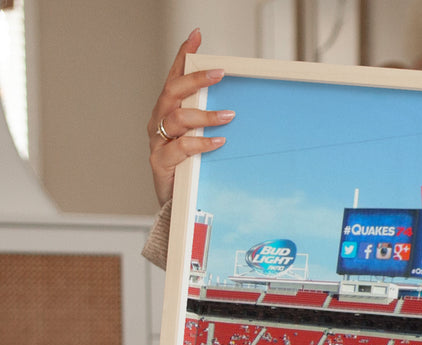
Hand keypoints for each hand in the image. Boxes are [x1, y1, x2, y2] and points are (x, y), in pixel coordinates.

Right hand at [147, 28, 233, 205]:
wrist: (175, 206)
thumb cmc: (190, 169)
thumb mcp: (200, 140)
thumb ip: (210, 122)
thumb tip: (237, 107)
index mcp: (168, 111)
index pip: (174, 77)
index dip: (183, 56)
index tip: (197, 36)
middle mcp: (159, 122)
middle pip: (173, 92)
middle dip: (195, 80)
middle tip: (219, 73)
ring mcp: (158, 142)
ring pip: (177, 118)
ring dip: (204, 115)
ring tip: (228, 116)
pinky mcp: (160, 163)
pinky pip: (181, 148)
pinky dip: (201, 143)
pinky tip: (218, 142)